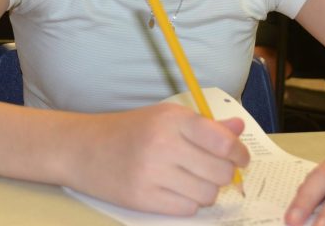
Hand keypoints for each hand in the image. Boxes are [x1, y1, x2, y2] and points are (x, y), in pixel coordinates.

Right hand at [63, 103, 248, 214]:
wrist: (84, 147)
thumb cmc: (130, 129)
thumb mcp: (166, 116)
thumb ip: (205, 125)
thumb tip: (238, 129)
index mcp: (172, 119)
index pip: (222, 141)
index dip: (239, 152)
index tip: (240, 157)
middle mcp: (163, 144)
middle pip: (219, 171)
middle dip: (224, 173)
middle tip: (212, 168)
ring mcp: (152, 174)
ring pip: (207, 193)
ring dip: (205, 189)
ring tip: (189, 177)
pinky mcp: (143, 199)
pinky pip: (188, 209)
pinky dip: (188, 202)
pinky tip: (174, 188)